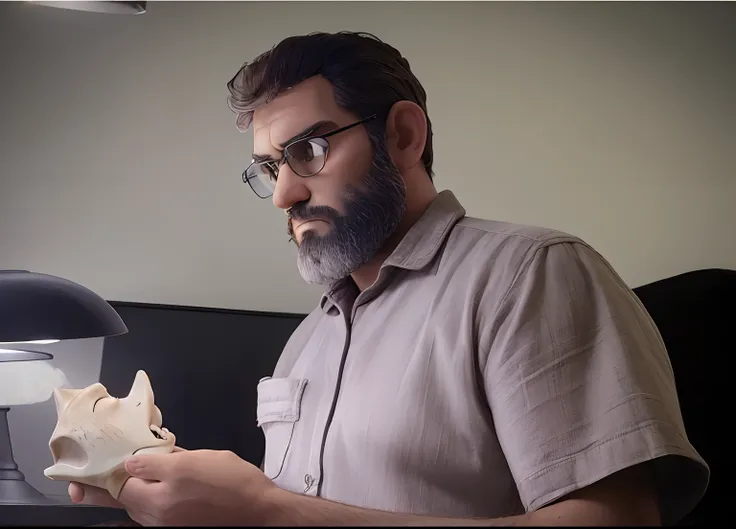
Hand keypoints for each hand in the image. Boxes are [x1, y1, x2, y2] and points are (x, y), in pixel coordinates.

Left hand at [69, 448, 278, 525]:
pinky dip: (142, 502)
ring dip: (122, 494)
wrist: (259, 511)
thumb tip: (138, 458)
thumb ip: (163, 459)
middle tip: (74, 489)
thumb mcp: (197, 459)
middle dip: (98, 491)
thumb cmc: (234, 482)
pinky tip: (143, 491)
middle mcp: (158, 514)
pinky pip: (151, 514)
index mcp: (161, 495)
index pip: (121, 481)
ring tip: (103, 487)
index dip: (104, 471)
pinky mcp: (177, 527)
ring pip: (136, 506)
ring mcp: (167, 523)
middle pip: (122, 498)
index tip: (85, 468)